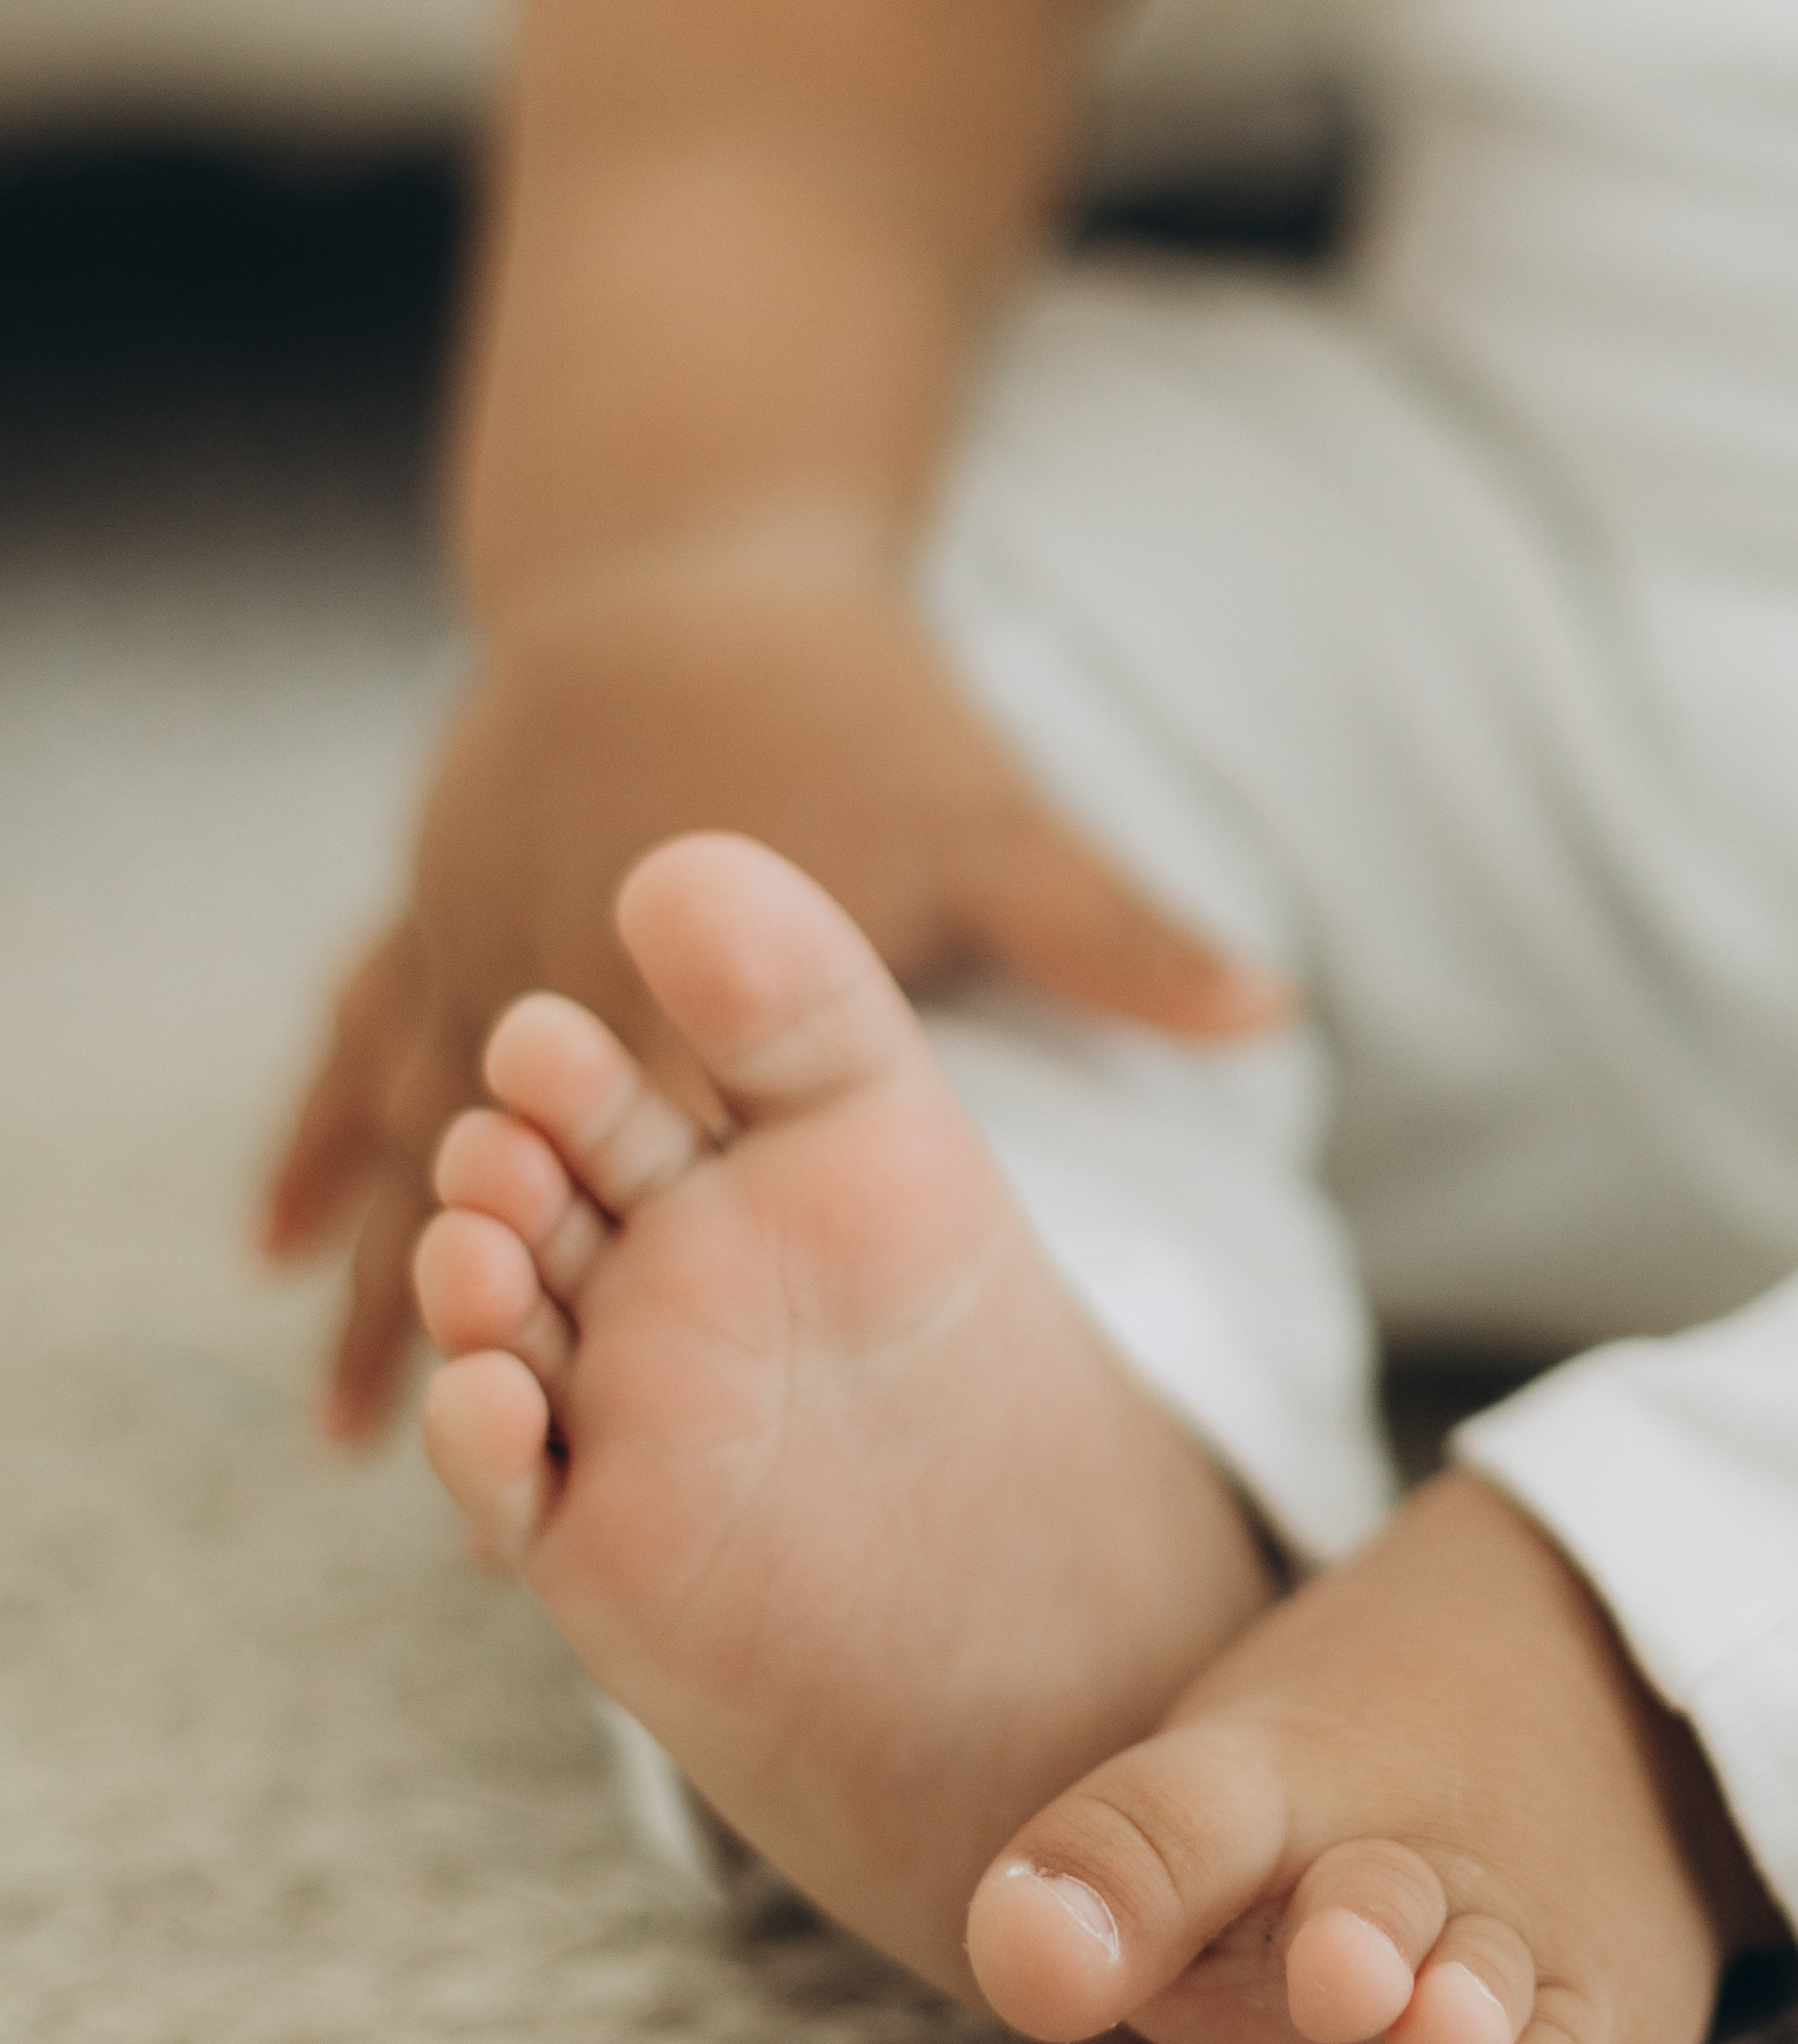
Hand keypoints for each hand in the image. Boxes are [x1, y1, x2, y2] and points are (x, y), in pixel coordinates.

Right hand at [259, 543, 1287, 1436]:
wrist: (691, 543)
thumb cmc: (857, 700)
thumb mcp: (989, 818)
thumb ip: (1114, 933)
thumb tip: (1275, 1013)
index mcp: (700, 988)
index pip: (669, 1181)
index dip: (651, 1316)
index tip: (643, 1452)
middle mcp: (562, 970)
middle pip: (512, 1180)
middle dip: (486, 1323)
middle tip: (462, 1500)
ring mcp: (470, 929)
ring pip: (409, 1133)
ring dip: (381, 1277)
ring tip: (357, 1435)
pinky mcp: (429, 897)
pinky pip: (355, 1041)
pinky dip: (314, 1144)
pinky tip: (275, 1246)